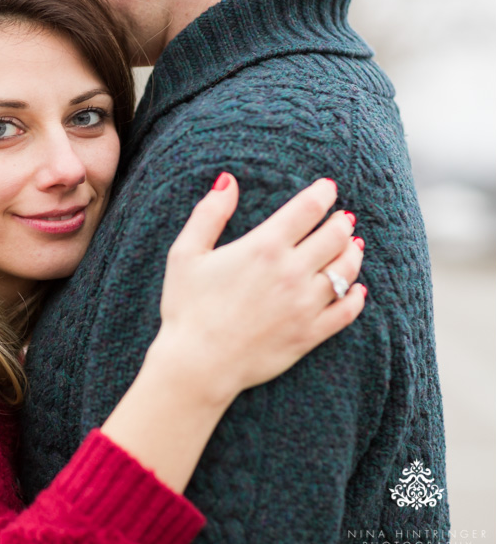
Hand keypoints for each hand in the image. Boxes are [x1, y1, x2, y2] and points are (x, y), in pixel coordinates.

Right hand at [148, 173, 365, 406]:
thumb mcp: (185, 254)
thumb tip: (227, 181)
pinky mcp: (310, 333)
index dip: (322, 193)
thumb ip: (209, 214)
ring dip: (353, 252)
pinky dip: (357, 296)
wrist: (198, 363)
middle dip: (341, 222)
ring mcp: (305, 304)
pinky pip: (347, 311)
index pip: (307, 209)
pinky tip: (357, 289)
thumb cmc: (187, 307)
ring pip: (346, 270)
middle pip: (335, 236)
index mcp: (264, 247)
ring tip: (353, 245)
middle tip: (342, 218)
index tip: (328, 188)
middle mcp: (292, 272)